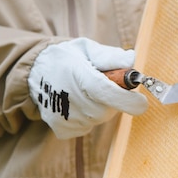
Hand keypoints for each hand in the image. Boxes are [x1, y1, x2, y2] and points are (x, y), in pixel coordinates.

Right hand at [28, 38, 147, 138]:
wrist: (35, 73)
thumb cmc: (67, 58)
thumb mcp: (86, 48)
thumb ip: (109, 56)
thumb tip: (131, 60)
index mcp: (78, 76)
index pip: (107, 93)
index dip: (128, 100)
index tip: (142, 102)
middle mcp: (70, 99)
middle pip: (107, 109)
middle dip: (114, 100)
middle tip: (105, 85)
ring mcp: (64, 117)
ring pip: (98, 119)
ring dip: (100, 107)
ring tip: (86, 92)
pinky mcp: (61, 129)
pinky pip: (87, 127)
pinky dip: (88, 117)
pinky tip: (77, 103)